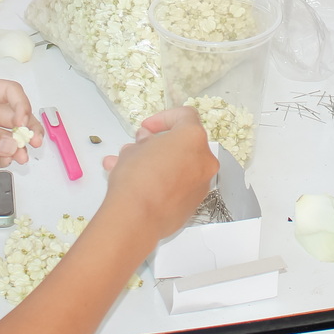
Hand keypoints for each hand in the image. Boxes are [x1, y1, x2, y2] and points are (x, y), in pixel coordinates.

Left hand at [0, 77, 40, 181]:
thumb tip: (12, 145)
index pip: (8, 92)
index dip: (20, 104)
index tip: (22, 120)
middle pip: (13, 116)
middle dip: (26, 127)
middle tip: (34, 141)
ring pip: (8, 138)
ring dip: (19, 145)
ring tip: (24, 155)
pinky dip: (7, 158)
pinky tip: (10, 160)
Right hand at [100, 107, 217, 240]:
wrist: (138, 217)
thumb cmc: (137, 177)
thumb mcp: (133, 150)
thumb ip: (144, 142)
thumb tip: (146, 143)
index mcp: (193, 137)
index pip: (184, 116)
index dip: (162, 118)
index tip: (146, 128)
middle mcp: (204, 160)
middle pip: (183, 144)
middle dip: (159, 145)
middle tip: (138, 149)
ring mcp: (201, 183)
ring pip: (180, 166)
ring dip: (157, 164)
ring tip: (128, 169)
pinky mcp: (193, 204)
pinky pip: (179, 186)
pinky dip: (163, 182)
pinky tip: (139, 186)